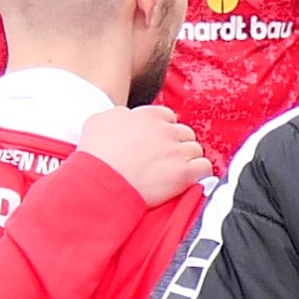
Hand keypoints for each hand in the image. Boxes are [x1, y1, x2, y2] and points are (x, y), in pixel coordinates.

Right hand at [77, 106, 209, 204]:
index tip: (156, 144)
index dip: (163, 132)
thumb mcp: (99, 121)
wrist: (98, 184)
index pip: (168, 118)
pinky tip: (189, 179)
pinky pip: (204, 168)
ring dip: (187, 160)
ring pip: (195, 150)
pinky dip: (199, 173)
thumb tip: (128, 116)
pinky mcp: (183, 173)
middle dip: (176, 146)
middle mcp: (165, 130)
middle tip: (164, 160)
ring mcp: (176, 151)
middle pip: (184, 134)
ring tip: (173, 172)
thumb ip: (119, 114)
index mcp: (148, 115)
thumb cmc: (94, 157)